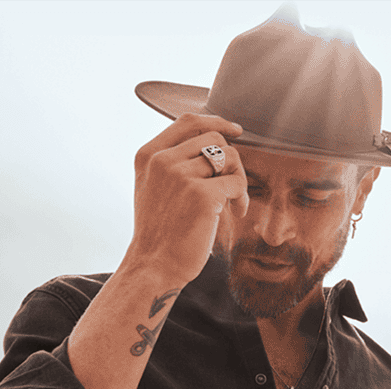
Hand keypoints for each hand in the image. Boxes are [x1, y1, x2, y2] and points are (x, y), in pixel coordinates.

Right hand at [128, 112, 248, 284]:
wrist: (153, 266)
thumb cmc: (159, 233)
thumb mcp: (152, 189)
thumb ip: (171, 164)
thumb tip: (214, 146)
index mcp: (148, 156)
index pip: (188, 122)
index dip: (217, 121)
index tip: (236, 131)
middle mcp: (162, 161)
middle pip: (215, 139)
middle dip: (231, 161)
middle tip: (232, 187)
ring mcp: (181, 176)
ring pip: (229, 158)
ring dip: (239, 180)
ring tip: (234, 204)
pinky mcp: (202, 195)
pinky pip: (236, 183)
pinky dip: (242, 198)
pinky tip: (236, 214)